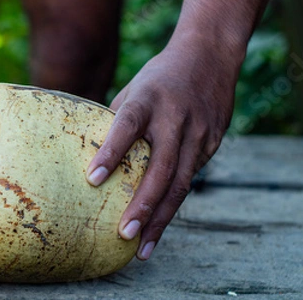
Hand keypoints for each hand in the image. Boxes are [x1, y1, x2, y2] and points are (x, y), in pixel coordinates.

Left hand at [86, 36, 242, 259]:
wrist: (210, 55)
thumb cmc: (159, 76)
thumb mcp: (134, 88)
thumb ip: (117, 120)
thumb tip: (90, 154)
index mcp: (148, 99)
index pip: (127, 126)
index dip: (110, 152)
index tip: (92, 179)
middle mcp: (175, 117)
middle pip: (160, 167)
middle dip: (142, 205)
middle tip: (123, 234)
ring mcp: (198, 132)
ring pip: (180, 182)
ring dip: (160, 219)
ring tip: (142, 247)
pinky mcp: (212, 143)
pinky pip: (190, 178)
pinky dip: (173, 204)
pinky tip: (158, 225)